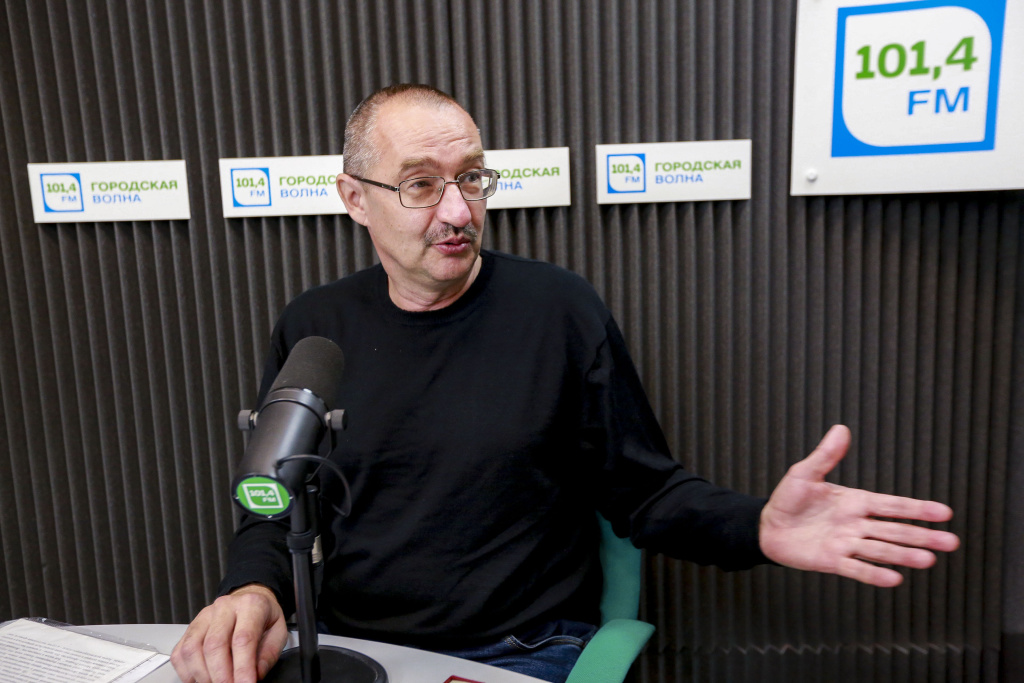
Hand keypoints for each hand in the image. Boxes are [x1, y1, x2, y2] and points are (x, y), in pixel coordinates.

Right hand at [171, 583, 287, 682]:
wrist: (249, 599)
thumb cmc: (264, 617)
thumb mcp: (278, 632)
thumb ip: (268, 655)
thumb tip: (255, 676)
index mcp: (250, 605)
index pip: (243, 639)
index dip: (243, 667)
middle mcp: (224, 608)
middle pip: (214, 645)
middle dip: (221, 675)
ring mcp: (203, 617)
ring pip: (192, 649)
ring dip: (203, 675)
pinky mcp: (189, 628)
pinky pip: (180, 653)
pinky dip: (188, 673)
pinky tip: (202, 679)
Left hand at [759, 425, 959, 586]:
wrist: (767, 526)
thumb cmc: (788, 499)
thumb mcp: (804, 473)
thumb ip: (826, 455)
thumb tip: (841, 429)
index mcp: (855, 502)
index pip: (892, 505)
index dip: (917, 508)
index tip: (944, 513)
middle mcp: (856, 524)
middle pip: (894, 530)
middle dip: (922, 535)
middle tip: (951, 542)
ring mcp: (846, 544)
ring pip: (880, 550)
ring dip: (903, 555)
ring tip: (928, 560)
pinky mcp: (832, 561)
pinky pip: (856, 568)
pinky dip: (873, 574)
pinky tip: (894, 579)